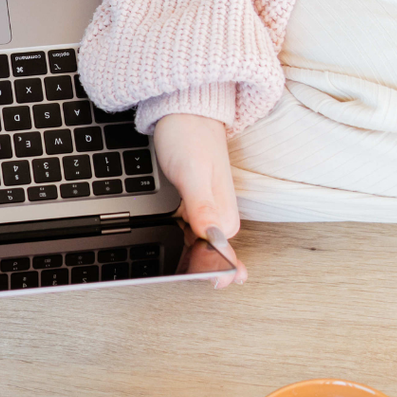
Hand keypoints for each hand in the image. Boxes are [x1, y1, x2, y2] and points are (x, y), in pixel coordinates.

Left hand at [153, 114, 246, 287]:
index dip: (211, 272)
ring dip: (187, 261)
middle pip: (208, 256)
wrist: (184, 112)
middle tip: (178, 281)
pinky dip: (181, 246)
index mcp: (225, 215)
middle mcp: (219, 218)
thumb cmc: (190, 137)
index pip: (221, 256)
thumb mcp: (192, 172)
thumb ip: (203, 206)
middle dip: (196, 270)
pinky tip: (171, 255)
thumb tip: (214, 236)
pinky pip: (187, 236)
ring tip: (173, 276)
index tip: (206, 283)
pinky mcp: (192, 208)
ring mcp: (205, 214)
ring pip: (197, 249)